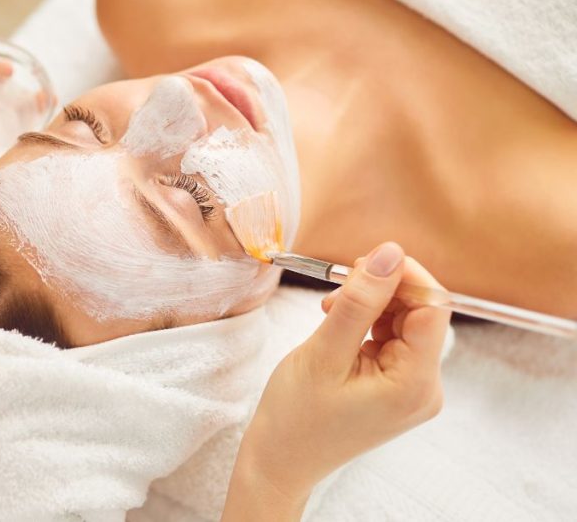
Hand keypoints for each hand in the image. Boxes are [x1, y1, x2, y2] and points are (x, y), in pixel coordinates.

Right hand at [223, 242, 449, 519]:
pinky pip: (391, 341)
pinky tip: (337, 325)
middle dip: (383, 291)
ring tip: (330, 310)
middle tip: (340, 281)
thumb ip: (359, 301)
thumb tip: (389, 253)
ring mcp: (412, 390)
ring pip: (404, 324)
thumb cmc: (296, 417)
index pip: (433, 309)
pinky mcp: (396, 388)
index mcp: (415, 384)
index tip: (366, 261)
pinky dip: (366, 324)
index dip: (405, 277)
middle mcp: (425, 389)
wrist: (280, 460)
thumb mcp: (324, 352)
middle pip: (420, 315)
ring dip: (371, 306)